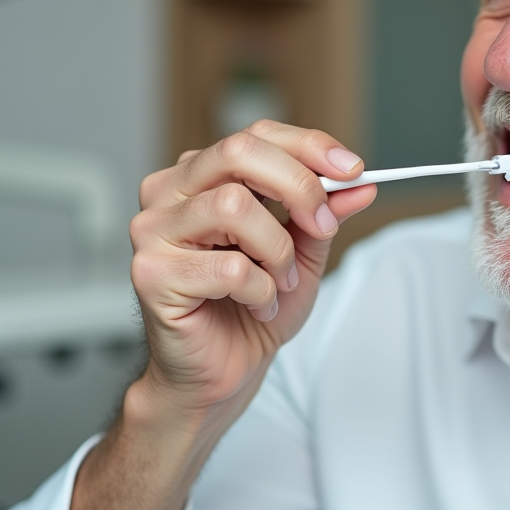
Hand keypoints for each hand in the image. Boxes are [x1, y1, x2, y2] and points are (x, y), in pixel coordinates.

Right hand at [127, 120, 375, 419]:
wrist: (221, 373)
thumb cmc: (250, 309)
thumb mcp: (302, 253)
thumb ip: (324, 214)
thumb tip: (358, 184)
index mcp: (200, 175)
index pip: (255, 136)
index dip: (308, 146)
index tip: (351, 170)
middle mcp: (169, 193)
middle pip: (238, 152)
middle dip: (297, 186)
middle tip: (323, 224)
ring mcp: (153, 231)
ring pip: (233, 205)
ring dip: (276, 250)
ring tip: (279, 281)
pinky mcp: (151, 273)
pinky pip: (228, 266)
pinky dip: (259, 289)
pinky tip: (256, 304)